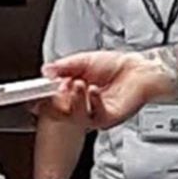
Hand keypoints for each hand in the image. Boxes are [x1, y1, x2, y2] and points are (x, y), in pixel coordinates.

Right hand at [41, 50, 176, 128]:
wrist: (140, 69)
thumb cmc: (117, 66)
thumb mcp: (85, 61)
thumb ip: (65, 66)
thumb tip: (47, 70)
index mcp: (72, 94)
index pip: (51, 102)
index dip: (41, 99)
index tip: (36, 92)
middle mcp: (82, 106)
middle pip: (60, 113)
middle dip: (56, 100)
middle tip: (57, 87)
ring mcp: (95, 114)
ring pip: (76, 116)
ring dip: (75, 100)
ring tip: (78, 84)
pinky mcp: (109, 117)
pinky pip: (96, 115)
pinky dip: (93, 102)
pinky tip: (93, 91)